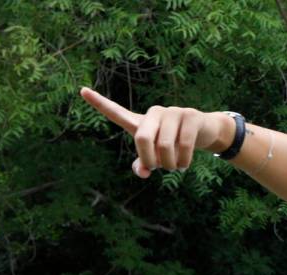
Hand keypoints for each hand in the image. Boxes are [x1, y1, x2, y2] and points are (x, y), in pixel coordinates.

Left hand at [79, 87, 227, 177]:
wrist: (204, 132)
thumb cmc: (174, 145)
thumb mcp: (157, 157)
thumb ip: (144, 164)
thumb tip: (142, 172)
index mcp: (141, 122)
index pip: (117, 112)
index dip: (100, 103)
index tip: (82, 90)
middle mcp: (154, 113)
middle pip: (142, 138)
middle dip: (150, 160)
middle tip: (158, 169)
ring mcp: (172, 112)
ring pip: (165, 145)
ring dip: (170, 164)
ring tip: (176, 167)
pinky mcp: (190, 116)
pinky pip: (184, 145)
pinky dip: (184, 161)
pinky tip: (184, 164)